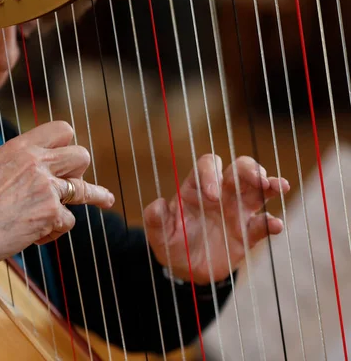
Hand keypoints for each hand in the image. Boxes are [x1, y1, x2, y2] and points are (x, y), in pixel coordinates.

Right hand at [0, 102, 113, 288]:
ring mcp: (47, 190)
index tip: (67, 151)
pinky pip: (68, 220)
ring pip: (83, 189)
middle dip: (79, 168)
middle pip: (81, 155)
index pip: (62, 129)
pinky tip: (37, 235)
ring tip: (105, 200)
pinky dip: (55, 229)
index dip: (66, 141)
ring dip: (93, 195)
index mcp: (21, 148)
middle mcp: (38, 165)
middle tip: (73, 179)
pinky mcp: (51, 214)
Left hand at [144, 154, 289, 284]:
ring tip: (279, 187)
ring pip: (257, 189)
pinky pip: (263, 223)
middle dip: (249, 170)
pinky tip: (275, 225)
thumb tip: (159, 204)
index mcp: (196, 188)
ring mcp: (236, 211)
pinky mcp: (247, 233)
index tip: (213, 195)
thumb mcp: (158, 235)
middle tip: (258, 180)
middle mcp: (220, 194)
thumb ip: (156, 220)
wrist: (185, 270)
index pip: (207, 165)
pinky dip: (271, 223)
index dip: (212, 174)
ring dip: (270, 185)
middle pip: (239, 169)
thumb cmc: (171, 245)